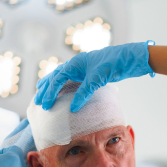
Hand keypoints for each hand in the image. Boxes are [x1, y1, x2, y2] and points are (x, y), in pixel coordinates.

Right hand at [35, 41, 154, 112]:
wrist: (129, 58)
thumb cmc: (114, 63)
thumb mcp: (98, 78)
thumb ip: (84, 92)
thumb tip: (72, 108)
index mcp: (75, 63)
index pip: (57, 79)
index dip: (50, 93)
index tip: (45, 106)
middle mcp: (76, 64)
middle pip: (56, 77)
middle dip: (46, 90)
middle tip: (38, 102)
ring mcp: (82, 69)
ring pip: (62, 77)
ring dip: (52, 86)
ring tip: (42, 92)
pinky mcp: (89, 74)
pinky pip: (72, 81)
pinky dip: (64, 86)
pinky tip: (62, 92)